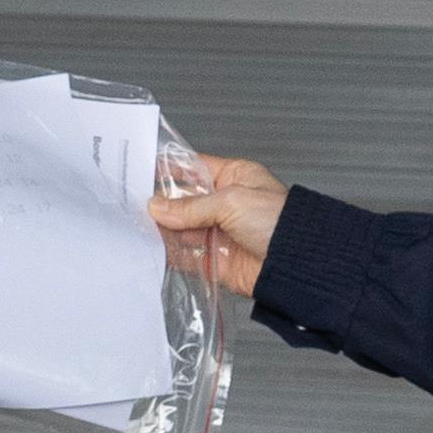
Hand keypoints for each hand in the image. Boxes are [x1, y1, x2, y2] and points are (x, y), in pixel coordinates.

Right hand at [152, 156, 291, 302]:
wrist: (298, 264)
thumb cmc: (281, 223)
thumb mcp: (231, 201)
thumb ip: (191, 206)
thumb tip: (158, 207)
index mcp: (235, 178)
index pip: (194, 168)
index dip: (170, 170)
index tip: (143, 171)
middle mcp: (227, 204)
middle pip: (184, 201)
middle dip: (162, 204)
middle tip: (134, 204)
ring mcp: (221, 233)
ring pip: (182, 229)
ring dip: (163, 230)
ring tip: (139, 227)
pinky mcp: (217, 260)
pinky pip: (187, 257)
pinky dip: (170, 255)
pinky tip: (154, 249)